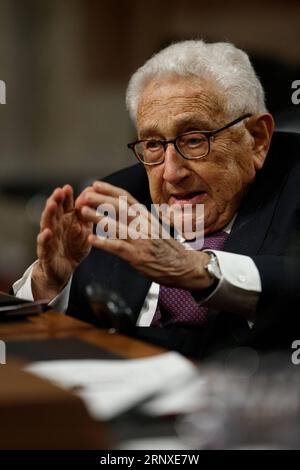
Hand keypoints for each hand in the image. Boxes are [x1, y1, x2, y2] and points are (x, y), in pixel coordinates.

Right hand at [32, 185, 92, 299]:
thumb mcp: (84, 230)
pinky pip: (44, 246)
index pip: (64, 205)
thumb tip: (91, 193)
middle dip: (56, 201)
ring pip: (47, 224)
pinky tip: (46, 232)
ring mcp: (49, 239)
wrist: (64, 269)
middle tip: (59, 191)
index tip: (68, 188)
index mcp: (65, 220)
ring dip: (49, 214)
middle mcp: (55, 227)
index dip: (65, 197)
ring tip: (51, 205)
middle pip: (54, 211)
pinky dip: (44, 239)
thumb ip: (86, 214)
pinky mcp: (46, 254)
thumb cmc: (74, 247)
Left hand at [77, 181, 212, 290]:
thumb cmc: (166, 248)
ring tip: (83, 212)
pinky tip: (92, 239)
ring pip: (118, 225)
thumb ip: (138, 219)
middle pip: (120, 207)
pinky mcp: (138, 255)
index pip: (126, 198)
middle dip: (101, 199)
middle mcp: (144, 224)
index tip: (95, 184)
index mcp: (146, 216)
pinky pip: (119, 247)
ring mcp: (141, 239)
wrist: (184, 266)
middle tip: (85, 195)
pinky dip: (104, 243)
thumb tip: (119, 211)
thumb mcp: (154, 227)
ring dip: (98, 218)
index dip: (110, 190)